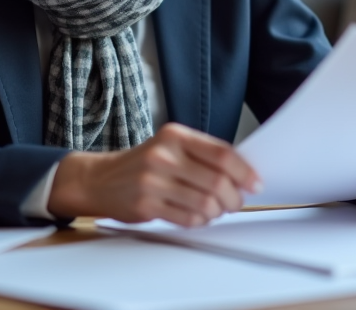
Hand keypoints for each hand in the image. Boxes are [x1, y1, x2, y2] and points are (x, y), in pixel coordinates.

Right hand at [46, 122, 261, 225]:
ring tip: (214, 210)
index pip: (221, 153)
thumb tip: (243, 174)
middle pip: (216, 181)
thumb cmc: (143, 164)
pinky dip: (200, 221)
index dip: (244, 171)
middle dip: (233, 198)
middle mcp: (163, 154)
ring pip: (205, 203)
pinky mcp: (146, 204)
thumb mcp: (170, 147)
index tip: (255, 183)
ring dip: (217, 212)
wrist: (100, 179)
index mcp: (175, 135)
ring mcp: (153, 180)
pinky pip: (187, 218)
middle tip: (235, 202)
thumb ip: (202, 156)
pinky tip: (197, 216)